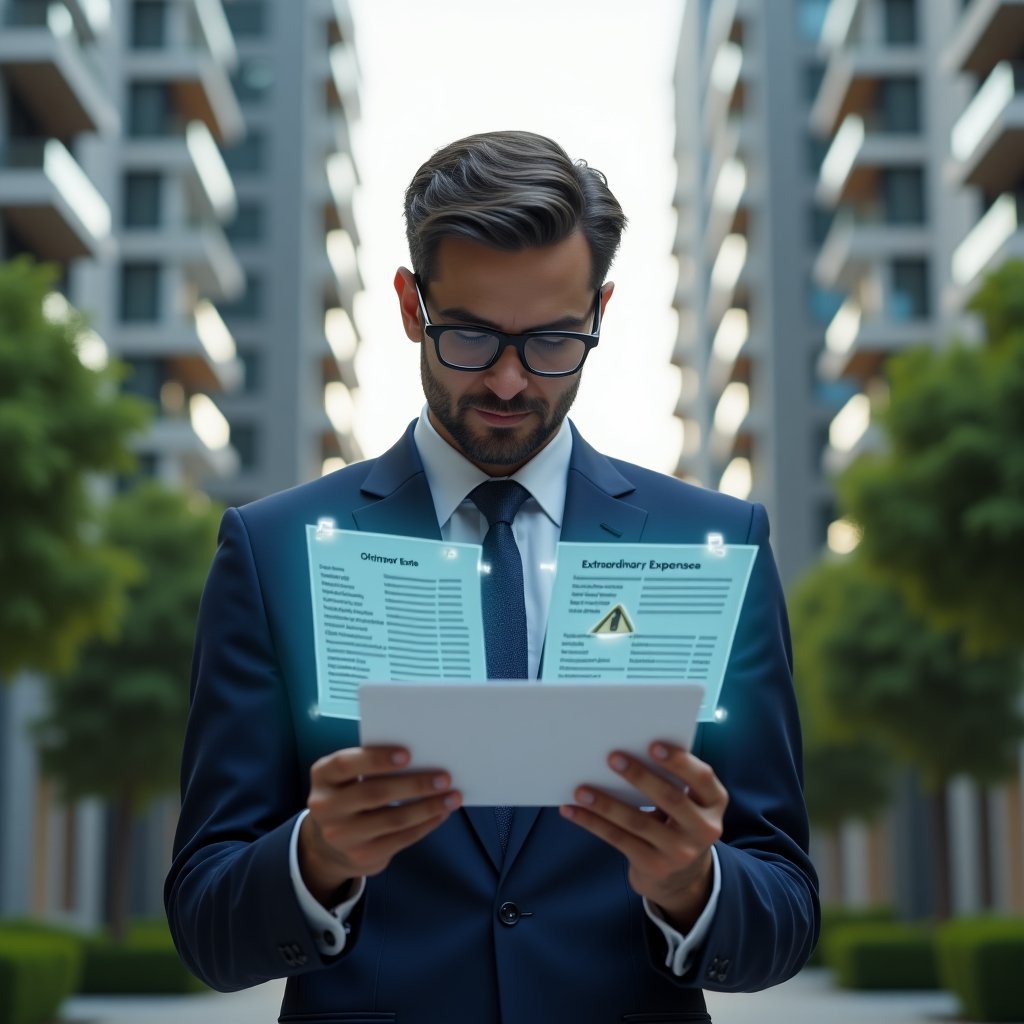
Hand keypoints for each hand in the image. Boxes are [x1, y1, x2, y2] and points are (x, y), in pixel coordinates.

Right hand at [299, 746, 460, 906]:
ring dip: (427, 807)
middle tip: (444, 777)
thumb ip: (371, 764)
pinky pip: (400, 839)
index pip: (346, 764)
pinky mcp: (362, 856)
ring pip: (393, 819)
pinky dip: (425, 824)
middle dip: (414, 784)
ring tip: (452, 796)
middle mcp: (326, 807)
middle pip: (374, 793)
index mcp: (323, 776)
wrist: (330, 843)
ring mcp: (342, 836)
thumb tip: (422, 756)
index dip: (376, 759)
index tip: (408, 754)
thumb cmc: (350, 794)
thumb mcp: (348, 776)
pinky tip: (440, 813)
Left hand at [559, 741, 726, 931]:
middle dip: (640, 776)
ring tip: (581, 789)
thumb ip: (672, 780)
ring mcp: (680, 852)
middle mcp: (704, 829)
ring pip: (638, 821)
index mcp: (714, 802)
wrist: (681, 878)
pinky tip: (573, 810)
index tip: (652, 744)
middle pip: (670, 798)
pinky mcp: (654, 866)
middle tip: (613, 757)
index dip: (679, 761)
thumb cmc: (678, 822)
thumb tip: (627, 749)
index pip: (702, 778)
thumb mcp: (689, 804)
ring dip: (606, 803)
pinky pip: (619, 840)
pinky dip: (592, 823)